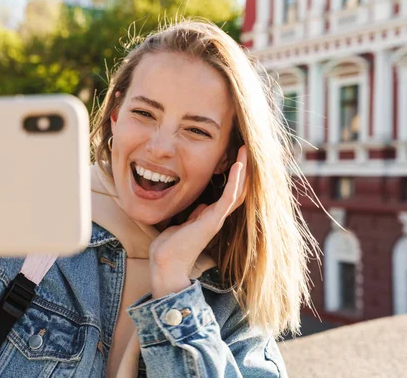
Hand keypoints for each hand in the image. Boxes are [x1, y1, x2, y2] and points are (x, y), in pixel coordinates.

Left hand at [149, 146, 247, 297]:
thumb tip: (201, 206)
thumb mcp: (182, 225)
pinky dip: (235, 180)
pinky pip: (228, 197)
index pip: (227, 193)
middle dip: (242, 169)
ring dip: (242, 169)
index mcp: (209, 217)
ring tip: (245, 150)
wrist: (166, 264)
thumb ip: (194, 215)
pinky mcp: (213, 220)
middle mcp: (216, 217)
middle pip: (237, 189)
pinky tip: (238, 165)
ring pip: (237, 190)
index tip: (234, 157)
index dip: (233, 176)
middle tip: (246, 148)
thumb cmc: (170, 248)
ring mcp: (216, 219)